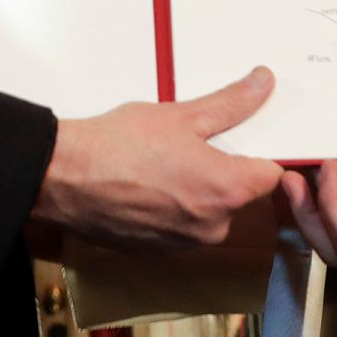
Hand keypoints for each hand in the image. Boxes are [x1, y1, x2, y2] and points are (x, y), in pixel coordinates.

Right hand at [31, 68, 282, 252]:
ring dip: (195, 189)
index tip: (243, 137)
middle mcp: (213, 226)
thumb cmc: (122, 144)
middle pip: (237, 193)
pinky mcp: (158, 251)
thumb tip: (263, 84)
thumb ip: (231, 104)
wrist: (66, 179)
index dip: (260, 152)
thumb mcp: (182, 115)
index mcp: (227, 191)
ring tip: (162, 160)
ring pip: (207, 210)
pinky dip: (171, 207)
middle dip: (222, 168)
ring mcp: (184, 244)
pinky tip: (146, 183)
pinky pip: (180, 226)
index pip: (270, 175)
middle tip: (190, 141)